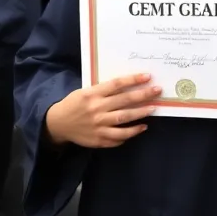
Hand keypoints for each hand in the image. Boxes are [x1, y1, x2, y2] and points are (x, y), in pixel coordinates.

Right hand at [44, 73, 159, 148]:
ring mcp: (99, 125)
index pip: (116, 85)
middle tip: (157, 91)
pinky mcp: (100, 138)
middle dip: (143, 95)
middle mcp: (97, 109)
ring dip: (140, 113)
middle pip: (124, 100)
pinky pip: (120, 136)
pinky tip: (142, 127)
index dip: (133, 80)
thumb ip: (102, 91)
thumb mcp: (84, 92)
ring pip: (124, 118)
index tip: (147, 77)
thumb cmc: (73, 104)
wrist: (58, 124)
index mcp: (92, 94)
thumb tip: (126, 87)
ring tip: (153, 108)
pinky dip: (132, 132)